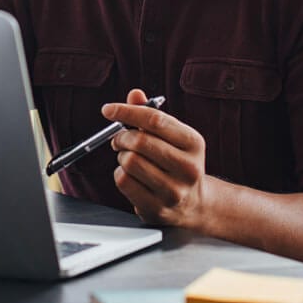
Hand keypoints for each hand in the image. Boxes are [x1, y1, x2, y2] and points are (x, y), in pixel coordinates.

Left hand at [105, 88, 207, 228]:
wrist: (193, 204)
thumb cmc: (176, 162)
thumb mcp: (172, 136)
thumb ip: (151, 115)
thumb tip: (135, 94)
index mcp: (193, 143)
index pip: (155, 120)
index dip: (127, 111)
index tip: (108, 109)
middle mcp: (188, 167)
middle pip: (140, 141)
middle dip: (122, 137)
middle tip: (119, 139)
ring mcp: (174, 190)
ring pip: (130, 161)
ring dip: (122, 156)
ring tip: (128, 158)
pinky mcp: (157, 208)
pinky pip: (124, 181)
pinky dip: (120, 174)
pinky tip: (130, 175)